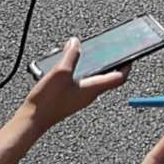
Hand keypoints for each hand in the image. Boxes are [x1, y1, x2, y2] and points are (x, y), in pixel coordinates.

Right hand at [0, 36, 130, 163]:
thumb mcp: (61, 72)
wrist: (31, 121)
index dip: (127, 64)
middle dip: (110, 62)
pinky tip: (66, 66)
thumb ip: (70, 56)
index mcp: (93, 88)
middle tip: (111, 50)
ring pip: (91, 79)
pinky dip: (78, 72)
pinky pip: (79, 82)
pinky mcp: (68, 98)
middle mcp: (89, 94)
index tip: (132, 54)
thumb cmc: (48, 101)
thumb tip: (76, 43)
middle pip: (107, 76)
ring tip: (86, 53)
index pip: (119, 77)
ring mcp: (79, 97)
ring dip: (92, 66)